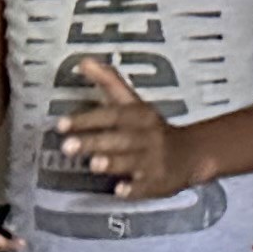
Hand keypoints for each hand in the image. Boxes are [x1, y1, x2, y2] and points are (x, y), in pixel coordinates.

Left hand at [53, 58, 199, 201]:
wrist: (190, 154)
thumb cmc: (151, 127)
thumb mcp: (134, 103)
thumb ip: (109, 83)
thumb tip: (83, 60)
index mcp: (140, 116)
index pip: (112, 115)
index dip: (87, 119)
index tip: (61, 124)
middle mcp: (148, 136)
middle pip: (119, 138)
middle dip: (94, 142)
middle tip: (67, 147)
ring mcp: (154, 160)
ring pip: (132, 160)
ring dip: (114, 162)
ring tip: (94, 164)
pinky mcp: (159, 182)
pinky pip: (146, 187)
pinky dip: (134, 189)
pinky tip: (121, 191)